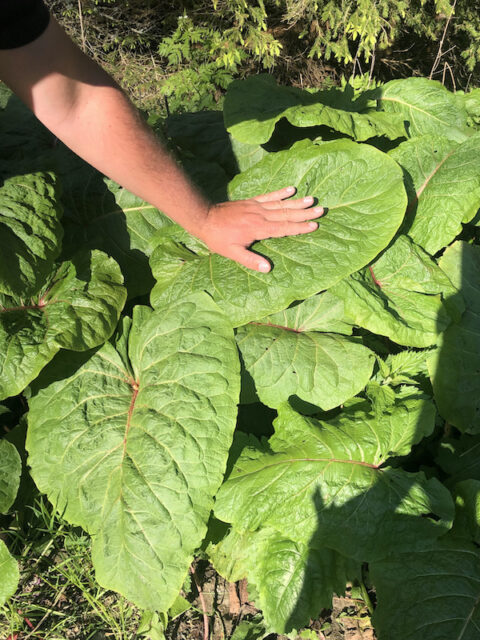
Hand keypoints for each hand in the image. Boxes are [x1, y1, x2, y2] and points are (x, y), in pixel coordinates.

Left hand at [196, 186, 322, 271]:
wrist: (205, 218)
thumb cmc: (219, 239)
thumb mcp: (233, 253)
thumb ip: (250, 260)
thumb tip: (268, 268)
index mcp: (258, 229)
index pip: (284, 228)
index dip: (300, 227)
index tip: (314, 225)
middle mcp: (260, 216)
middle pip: (286, 214)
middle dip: (304, 213)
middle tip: (321, 209)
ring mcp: (256, 207)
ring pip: (281, 204)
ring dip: (297, 202)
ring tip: (312, 199)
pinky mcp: (252, 201)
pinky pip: (269, 196)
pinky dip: (280, 192)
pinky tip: (291, 189)